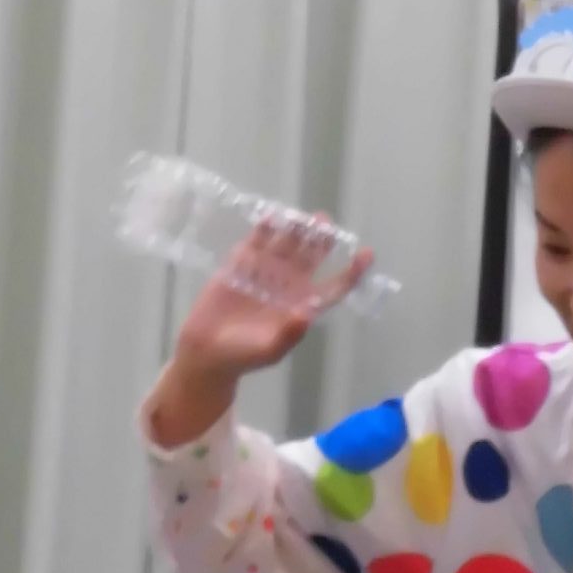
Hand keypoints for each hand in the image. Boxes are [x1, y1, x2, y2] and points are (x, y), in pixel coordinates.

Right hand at [145, 225, 375, 449]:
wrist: (206, 352)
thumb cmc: (242, 355)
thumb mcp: (269, 351)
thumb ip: (289, 334)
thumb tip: (308, 312)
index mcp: (302, 304)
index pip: (334, 285)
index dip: (352, 271)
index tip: (366, 254)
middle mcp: (289, 284)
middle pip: (312, 257)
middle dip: (321, 239)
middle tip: (325, 221)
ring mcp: (266, 272)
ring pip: (287, 244)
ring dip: (296, 230)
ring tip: (304, 217)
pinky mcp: (241, 265)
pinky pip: (256, 242)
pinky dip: (264, 230)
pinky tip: (271, 216)